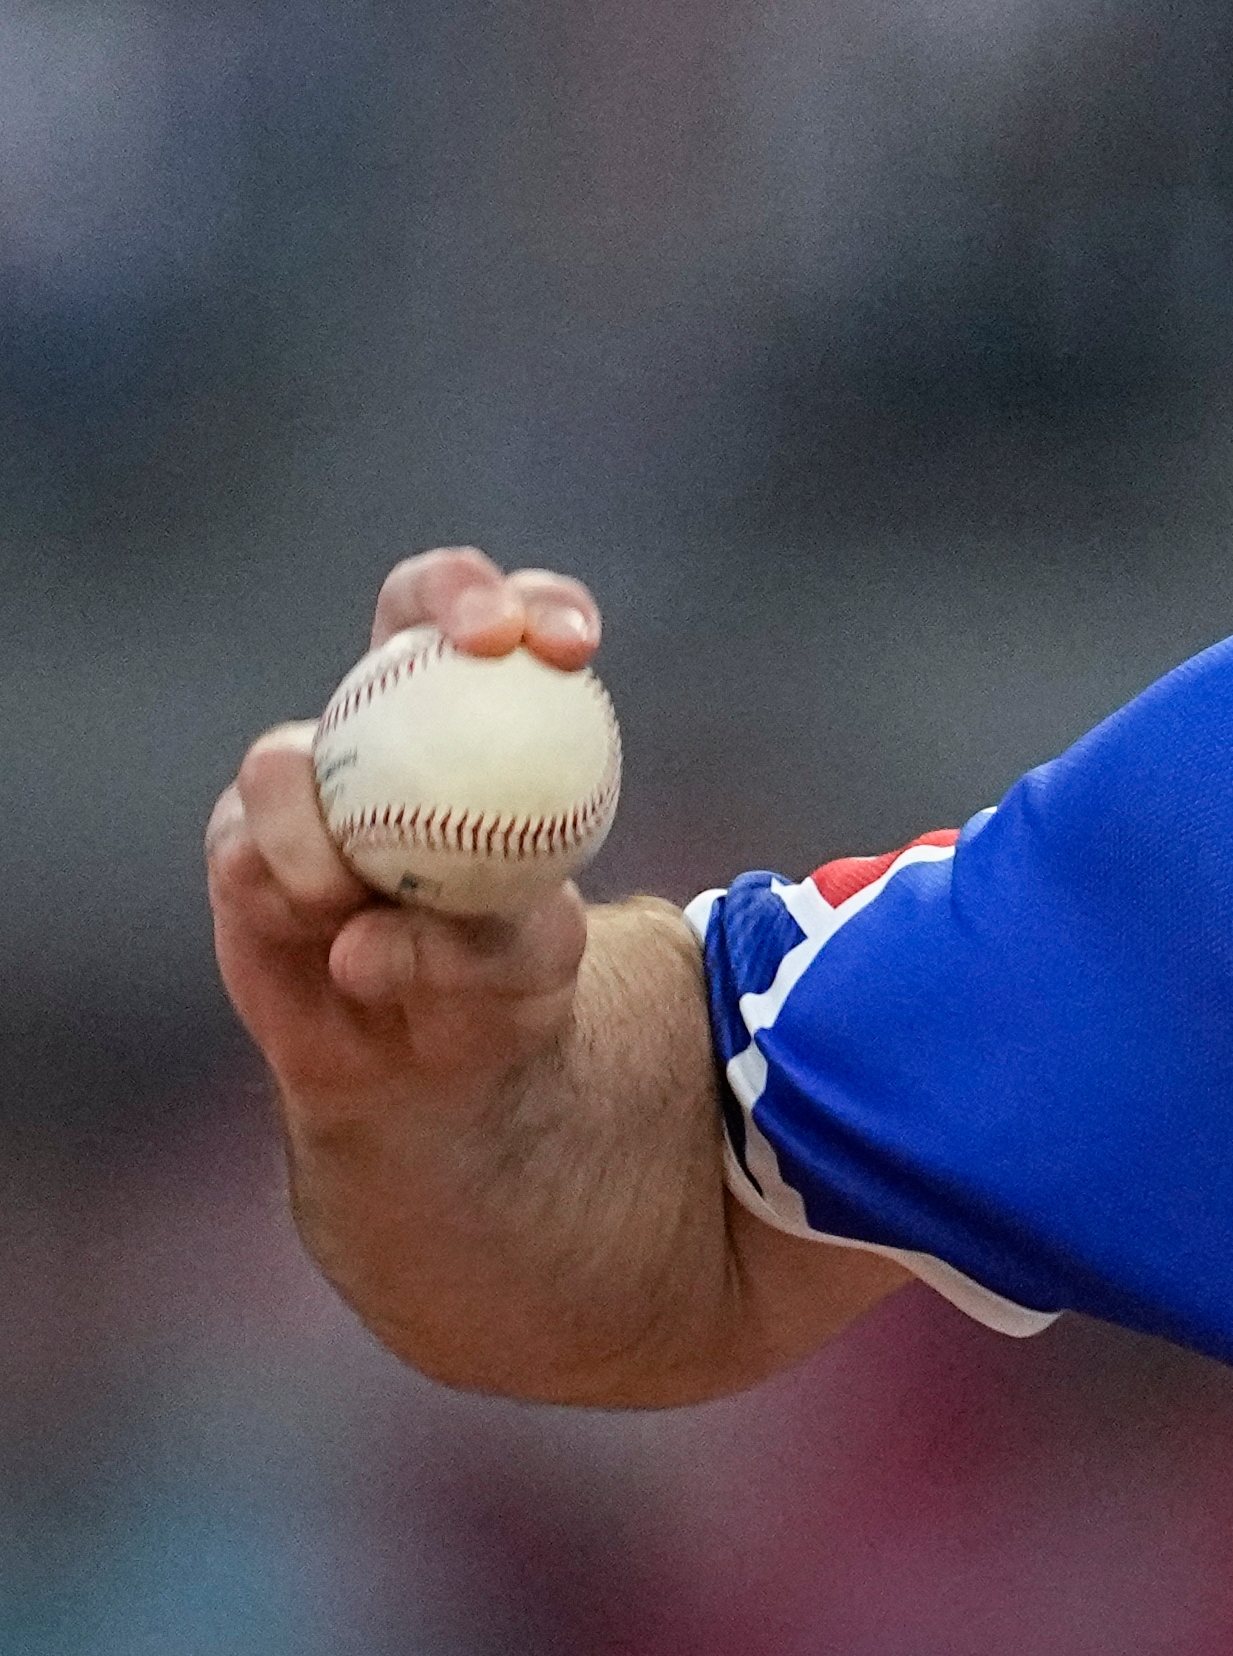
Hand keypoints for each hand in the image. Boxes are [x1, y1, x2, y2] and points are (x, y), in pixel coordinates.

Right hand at [208, 550, 605, 1125]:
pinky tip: (333, 945)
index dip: (537, 603)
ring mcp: (308, 778)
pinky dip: (289, 897)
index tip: (568, 647)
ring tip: (358, 907)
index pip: (516, 627)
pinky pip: (244, 851)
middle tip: (486, 643)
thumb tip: (364, 938)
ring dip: (323, 840)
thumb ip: (477, 940)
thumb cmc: (502, 985)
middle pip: (406, 610)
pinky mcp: (240, 845)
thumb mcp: (531, 963)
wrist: (430, 1064)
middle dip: (449, 591)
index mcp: (488, 726)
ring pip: (285, 760)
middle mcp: (392, 725)